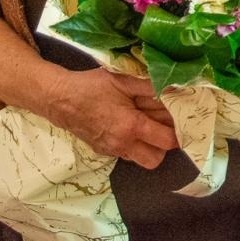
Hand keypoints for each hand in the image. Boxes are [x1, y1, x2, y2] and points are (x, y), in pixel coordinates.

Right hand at [49, 69, 179, 169]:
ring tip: (146, 126)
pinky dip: (133, 145)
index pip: (166, 140)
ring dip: (149, 147)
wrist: (59, 98)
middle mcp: (123, 144)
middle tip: (163, 126)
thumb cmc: (91, 86)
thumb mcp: (123, 80)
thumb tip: (172, 89)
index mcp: (131, 126)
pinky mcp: (103, 151)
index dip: (178, 132)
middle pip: (156, 159)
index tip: (181, 121)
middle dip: (164, 146)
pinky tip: (129, 126)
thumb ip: (150, 86)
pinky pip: (126, 154)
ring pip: (141, 160)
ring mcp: (112, 150)